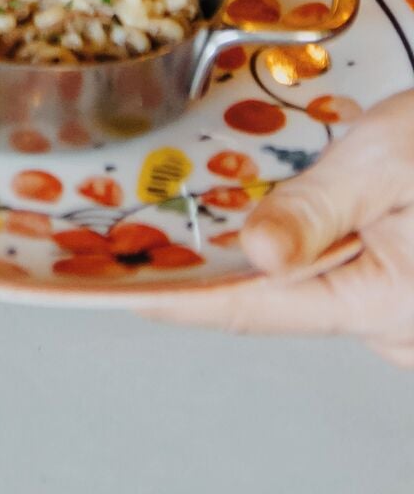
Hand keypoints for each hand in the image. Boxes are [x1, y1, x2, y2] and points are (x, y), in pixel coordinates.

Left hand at [137, 92, 413, 362]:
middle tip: (168, 198)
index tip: (110, 287)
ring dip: (284, 236)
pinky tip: (320, 194)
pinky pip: (348, 274)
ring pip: (315, 282)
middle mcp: (398, 333)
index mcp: (386, 307)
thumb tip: (254, 254)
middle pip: (280, 295)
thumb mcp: (387, 160)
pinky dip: (322, 238)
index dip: (177, 296)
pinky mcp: (411, 301)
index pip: (253, 311)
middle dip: (232, 247)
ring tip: (264, 177)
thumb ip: (316, 209)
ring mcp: (408, 324)